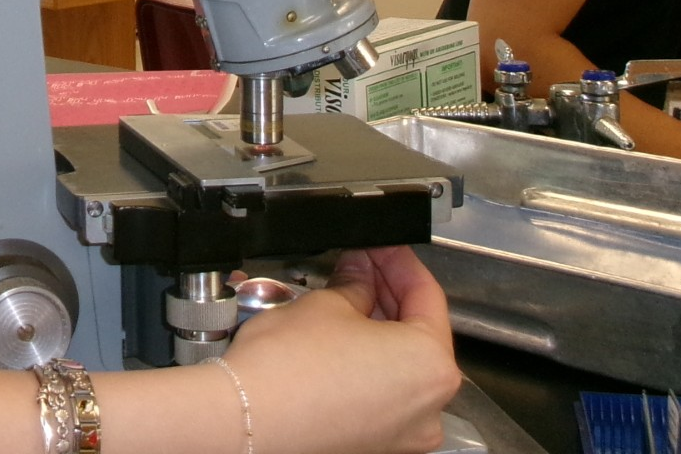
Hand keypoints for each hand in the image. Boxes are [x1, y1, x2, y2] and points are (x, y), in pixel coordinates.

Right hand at [222, 247, 459, 453]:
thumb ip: (355, 283)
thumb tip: (361, 272)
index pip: (426, 295)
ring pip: (400, 367)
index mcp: (431, 365)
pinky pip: (383, 394)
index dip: (398, 261)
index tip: (381, 246)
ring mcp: (404, 433)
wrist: (249, 420)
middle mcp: (429, 407)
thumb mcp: (327, 304)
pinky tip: (339, 338)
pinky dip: (367, 364)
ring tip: (345, 298)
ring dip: (376, 329)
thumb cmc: (288, 370)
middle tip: (360, 265)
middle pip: (417, 334)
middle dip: (386, 294)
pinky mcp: (375, 444)